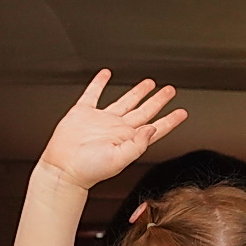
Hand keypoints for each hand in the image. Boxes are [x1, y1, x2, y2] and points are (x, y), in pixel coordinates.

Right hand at [37, 71, 186, 190]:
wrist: (63, 169)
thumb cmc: (88, 170)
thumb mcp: (119, 159)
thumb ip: (138, 144)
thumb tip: (152, 128)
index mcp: (129, 139)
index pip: (156, 128)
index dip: (170, 120)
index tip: (182, 112)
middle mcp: (118, 128)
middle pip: (145, 111)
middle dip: (158, 100)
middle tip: (170, 91)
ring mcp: (101, 120)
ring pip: (125, 101)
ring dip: (138, 92)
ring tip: (149, 83)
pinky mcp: (83, 113)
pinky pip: (93, 94)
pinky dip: (99, 83)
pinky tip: (105, 75)